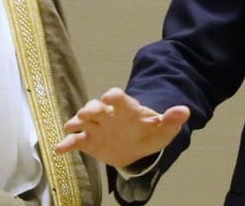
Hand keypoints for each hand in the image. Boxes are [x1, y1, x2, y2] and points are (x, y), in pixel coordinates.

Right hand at [56, 87, 189, 167]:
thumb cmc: (147, 133)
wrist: (135, 146)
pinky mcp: (88, 140)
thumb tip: (185, 110)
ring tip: (72, 124)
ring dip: (77, 120)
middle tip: (86, 113)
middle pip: (97, 106)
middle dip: (91, 108)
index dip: (115, 96)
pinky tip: (59, 148)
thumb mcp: (162, 129)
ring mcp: (96, 126)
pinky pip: (76, 140)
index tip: (111, 95)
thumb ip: (171, 119)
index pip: (120, 98)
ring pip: (84, 120)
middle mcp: (108, 114)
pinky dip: (67, 143)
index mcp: (126, 109)